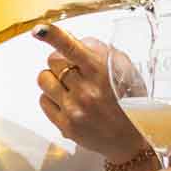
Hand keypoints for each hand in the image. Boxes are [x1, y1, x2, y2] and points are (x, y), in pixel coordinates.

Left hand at [32, 25, 154, 170]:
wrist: (131, 139)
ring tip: (70, 88)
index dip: (53, 36)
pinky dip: (52, 98)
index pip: (71, 48)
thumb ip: (101, 53)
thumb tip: (76, 40)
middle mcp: (86, 91)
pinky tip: (68, 103)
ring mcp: (74, 110)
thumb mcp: (124, 71)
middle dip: (60, 62)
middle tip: (74, 72)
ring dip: (53, 79)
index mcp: (101, 73)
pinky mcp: (65, 125)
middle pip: (52, 60)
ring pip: (43, 79)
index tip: (39, 30)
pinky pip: (43, 101)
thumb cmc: (129, 102)